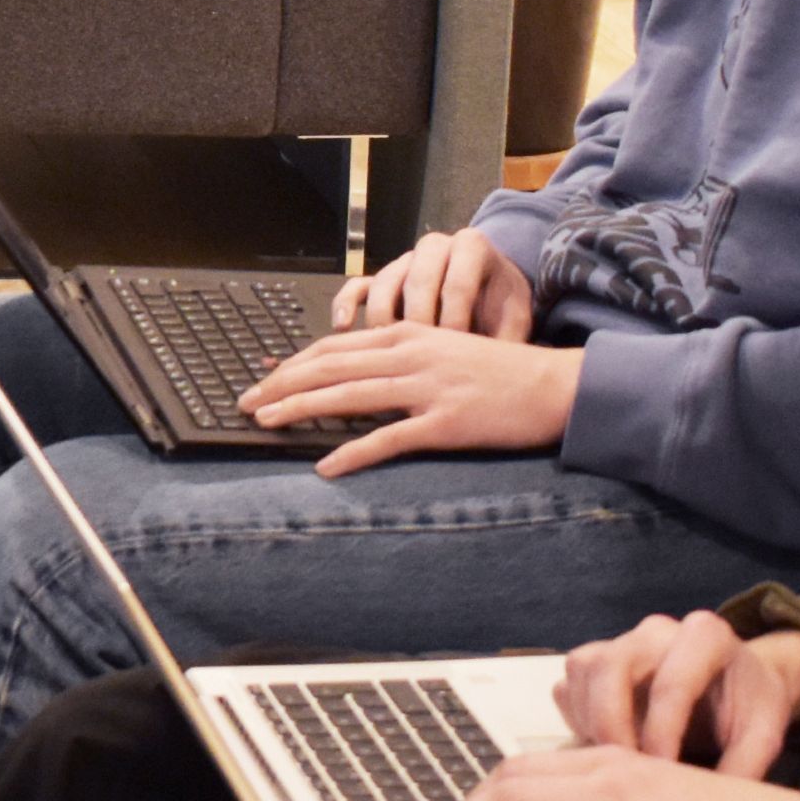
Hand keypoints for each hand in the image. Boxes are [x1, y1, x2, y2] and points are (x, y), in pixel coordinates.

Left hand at [241, 320, 580, 475]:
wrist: (554, 386)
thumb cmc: (499, 372)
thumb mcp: (444, 349)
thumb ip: (401, 357)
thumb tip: (354, 375)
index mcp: (409, 335)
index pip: (335, 346)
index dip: (293, 364)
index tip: (262, 380)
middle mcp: (412, 355)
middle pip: (330, 366)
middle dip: (281, 384)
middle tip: (245, 402)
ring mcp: (428, 388)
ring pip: (349, 395)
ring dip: (301, 409)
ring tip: (265, 422)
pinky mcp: (446, 422)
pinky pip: (390, 437)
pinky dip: (354, 452)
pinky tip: (327, 465)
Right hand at [332, 226, 535, 338]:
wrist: (491, 288)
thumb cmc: (502, 305)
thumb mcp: (517, 316)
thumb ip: (508, 337)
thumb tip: (493, 370)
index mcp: (471, 246)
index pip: (457, 282)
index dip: (457, 320)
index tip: (458, 352)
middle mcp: (434, 247)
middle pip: (417, 282)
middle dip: (420, 324)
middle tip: (423, 358)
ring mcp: (404, 261)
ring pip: (383, 285)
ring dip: (385, 322)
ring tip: (390, 353)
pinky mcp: (381, 278)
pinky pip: (356, 286)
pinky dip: (346, 305)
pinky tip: (343, 328)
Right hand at [558, 611, 799, 770]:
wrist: (740, 682)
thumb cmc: (750, 706)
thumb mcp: (763, 735)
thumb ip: (743, 767)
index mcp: (706, 636)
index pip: (671, 685)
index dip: (663, 737)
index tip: (665, 779)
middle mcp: (657, 630)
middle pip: (610, 666)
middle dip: (610, 726)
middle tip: (623, 774)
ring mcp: (621, 640)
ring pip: (581, 672)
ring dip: (590, 724)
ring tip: (616, 764)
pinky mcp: (595, 660)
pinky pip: (568, 687)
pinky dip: (579, 722)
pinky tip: (606, 750)